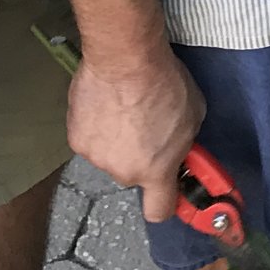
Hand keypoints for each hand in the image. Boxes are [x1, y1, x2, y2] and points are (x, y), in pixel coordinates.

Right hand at [70, 51, 206, 223]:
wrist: (124, 58)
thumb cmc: (163, 82)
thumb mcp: (194, 114)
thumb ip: (185, 143)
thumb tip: (179, 148)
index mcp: (155, 171)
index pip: (159, 211)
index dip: (166, 200)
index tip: (170, 188)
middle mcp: (123, 171)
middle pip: (133, 175)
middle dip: (141, 157)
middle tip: (148, 126)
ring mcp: (96, 156)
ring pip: (110, 155)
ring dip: (118, 139)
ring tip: (126, 107)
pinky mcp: (75, 137)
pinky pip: (92, 137)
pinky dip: (98, 124)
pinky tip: (107, 102)